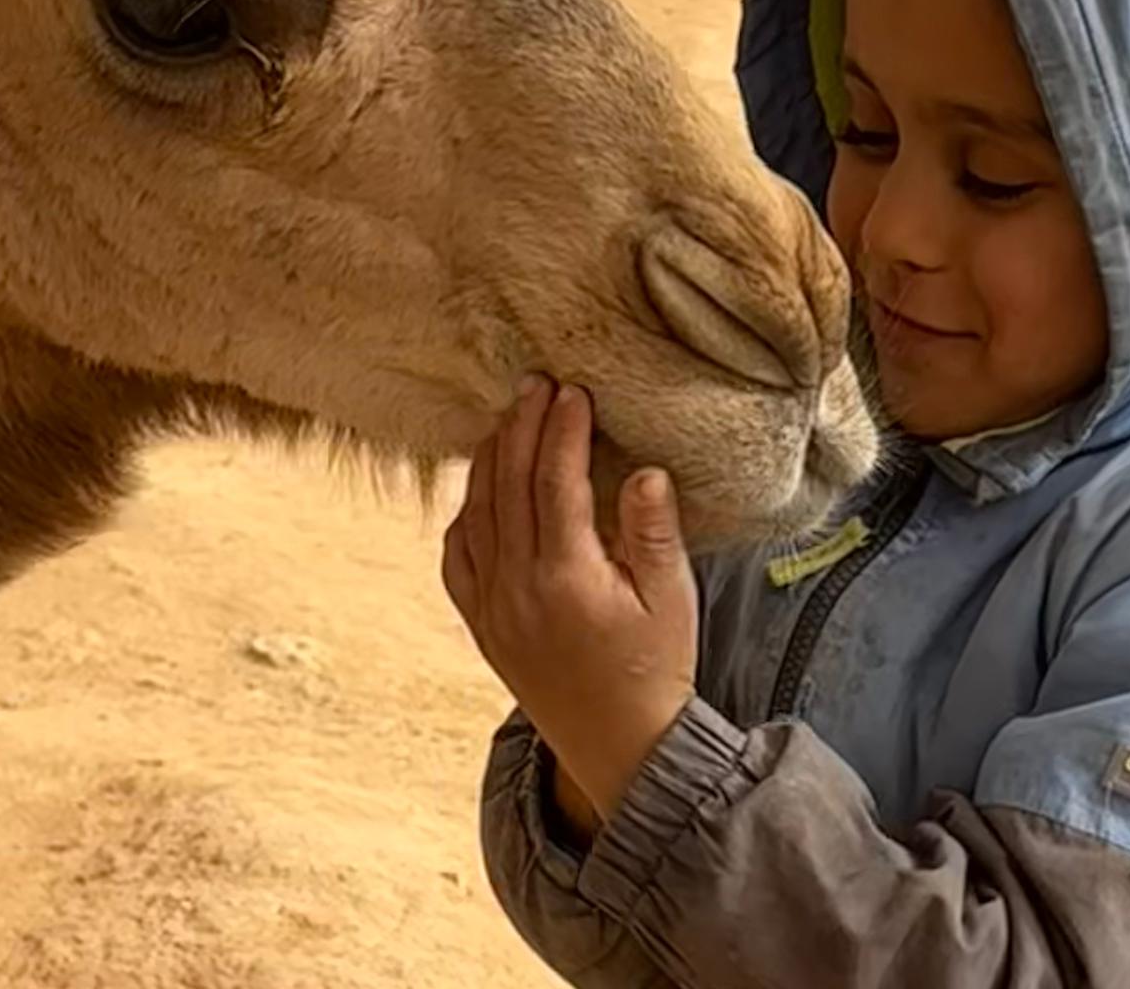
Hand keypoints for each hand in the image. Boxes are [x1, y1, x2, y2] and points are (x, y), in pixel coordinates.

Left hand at [442, 377, 698, 819]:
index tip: (573, 390)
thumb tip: (645, 469)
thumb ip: (654, 532)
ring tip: (509, 417)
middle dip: (521, 426)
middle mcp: (518, 589)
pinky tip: (482, 487)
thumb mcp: (672, 598)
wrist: (620, 747)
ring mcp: (492, 608)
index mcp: (567, 578)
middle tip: (534, 383)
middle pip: (508, 484)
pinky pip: (457, 556)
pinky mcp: (481, 625)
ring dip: (490, 458)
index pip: (555, 481)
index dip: (562, 429)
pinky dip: (466, 511)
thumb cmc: (657, 667)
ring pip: (477, 513)